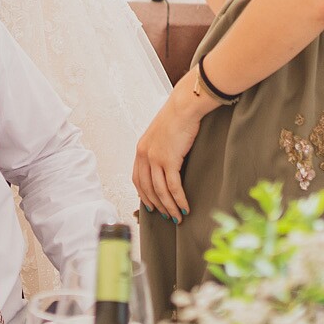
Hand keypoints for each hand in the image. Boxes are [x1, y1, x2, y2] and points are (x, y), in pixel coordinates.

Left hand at [133, 86, 205, 221]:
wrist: (184, 107)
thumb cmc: (177, 117)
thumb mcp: (161, 134)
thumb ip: (159, 148)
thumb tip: (166, 160)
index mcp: (141, 149)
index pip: (137, 178)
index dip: (144, 195)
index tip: (151, 205)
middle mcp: (145, 155)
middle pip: (147, 188)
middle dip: (157, 205)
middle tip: (166, 216)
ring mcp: (156, 158)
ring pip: (160, 191)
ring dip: (169, 207)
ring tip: (178, 217)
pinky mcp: (170, 160)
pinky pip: (173, 187)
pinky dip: (179, 200)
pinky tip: (185, 207)